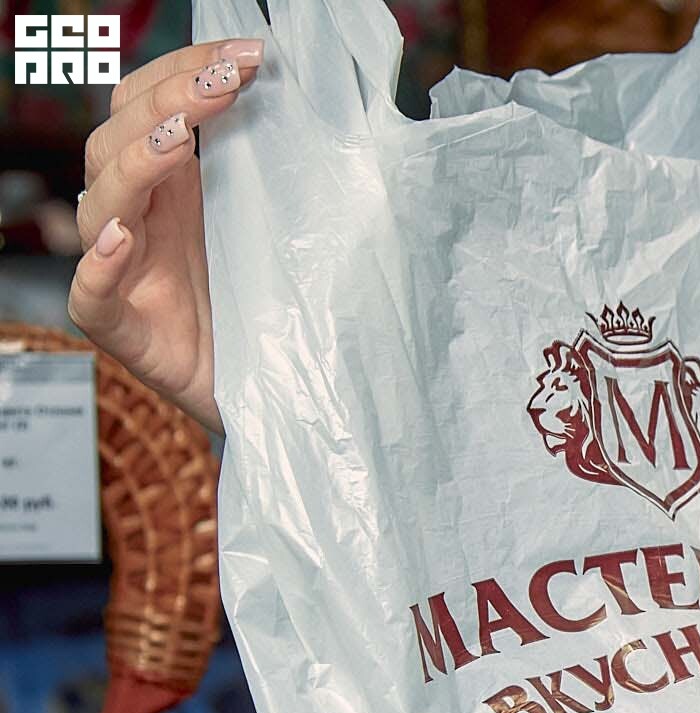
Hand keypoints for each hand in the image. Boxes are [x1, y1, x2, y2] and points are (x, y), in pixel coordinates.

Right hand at [67, 37, 264, 436]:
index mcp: (175, 185)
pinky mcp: (119, 326)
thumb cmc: (275, 311)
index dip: (187, 70)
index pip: (153, 104)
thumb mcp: (285, 234)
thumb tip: (333, 112)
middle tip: (224, 83)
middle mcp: (140, 215)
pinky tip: (121, 237)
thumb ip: (285, 177)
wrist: (273, 394)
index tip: (248, 55)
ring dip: (138, 162)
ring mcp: (123, 268)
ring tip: (178, 140)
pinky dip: (98, 260)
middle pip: (121, 137)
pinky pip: (90, 291)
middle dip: (169, 101)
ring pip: (103, 199)